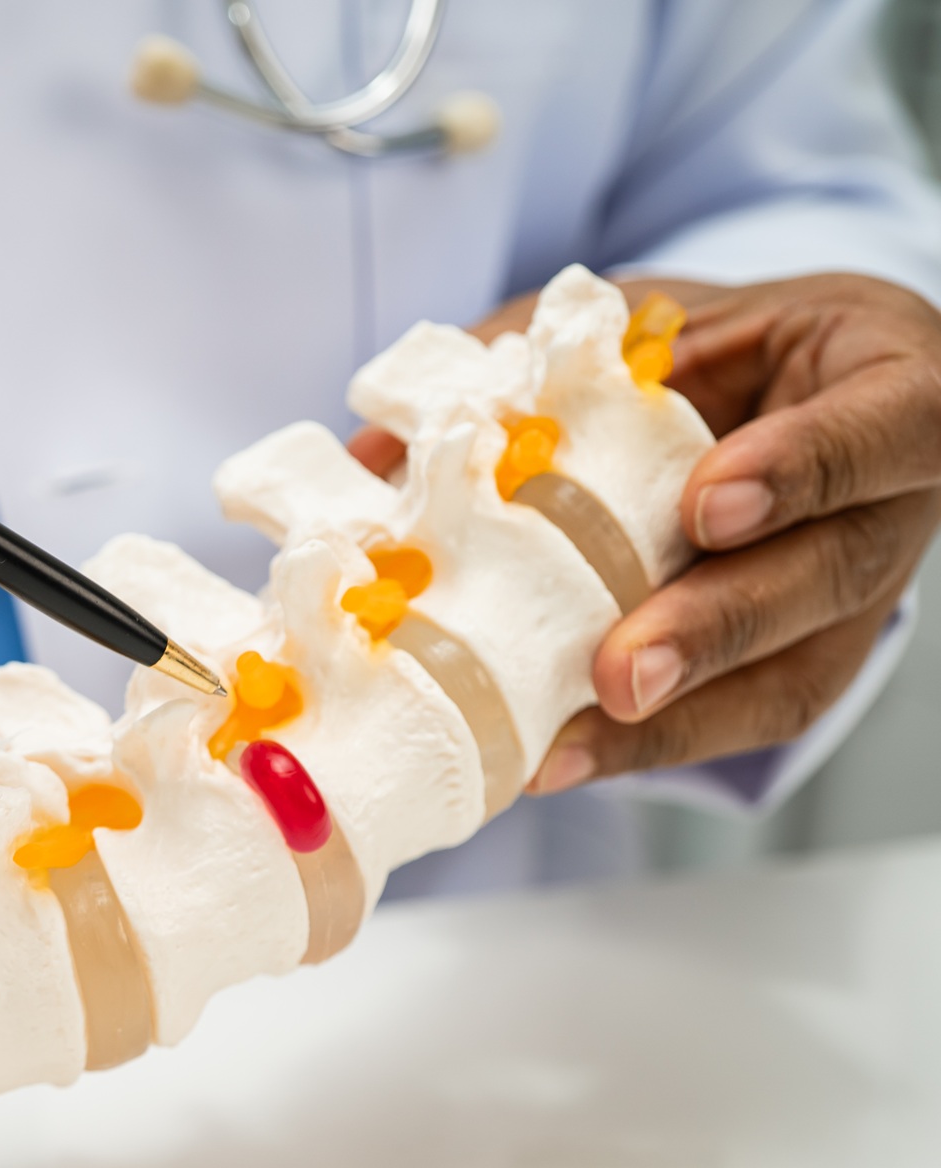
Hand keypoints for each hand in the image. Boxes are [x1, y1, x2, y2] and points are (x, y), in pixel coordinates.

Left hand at [348, 274, 940, 788]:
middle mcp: (895, 499)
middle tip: (619, 672)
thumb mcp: (648, 316)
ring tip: (569, 746)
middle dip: (717, 628)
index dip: (802, 467)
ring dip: (678, 719)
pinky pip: (750, 714)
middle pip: (831, 574)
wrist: (789, 391)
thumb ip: (535, 358)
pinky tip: (568, 758)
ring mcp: (866, 590)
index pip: (881, 427)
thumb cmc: (723, 343)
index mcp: (888, 382)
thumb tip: (373, 459)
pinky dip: (655, 742)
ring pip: (797, 670)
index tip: (707, 504)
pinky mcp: (817, 656)